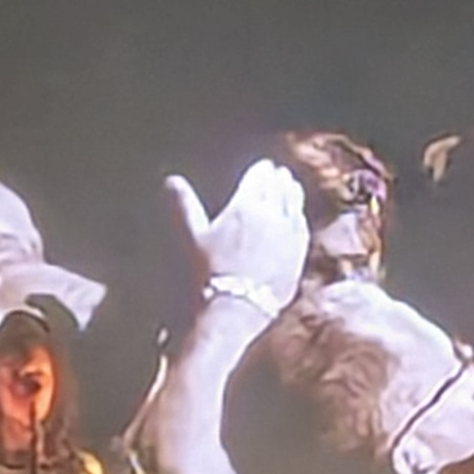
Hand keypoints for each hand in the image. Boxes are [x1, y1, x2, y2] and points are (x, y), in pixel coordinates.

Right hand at [167, 162, 308, 318]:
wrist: (235, 308)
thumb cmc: (209, 272)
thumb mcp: (192, 236)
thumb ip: (184, 205)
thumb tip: (171, 179)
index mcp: (247, 205)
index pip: (259, 178)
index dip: (261, 169)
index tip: (263, 165)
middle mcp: (272, 215)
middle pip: (279, 188)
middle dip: (278, 178)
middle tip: (277, 172)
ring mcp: (289, 235)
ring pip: (294, 206)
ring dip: (292, 193)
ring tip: (291, 186)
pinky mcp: (298, 255)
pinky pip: (302, 229)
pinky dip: (300, 218)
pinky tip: (298, 217)